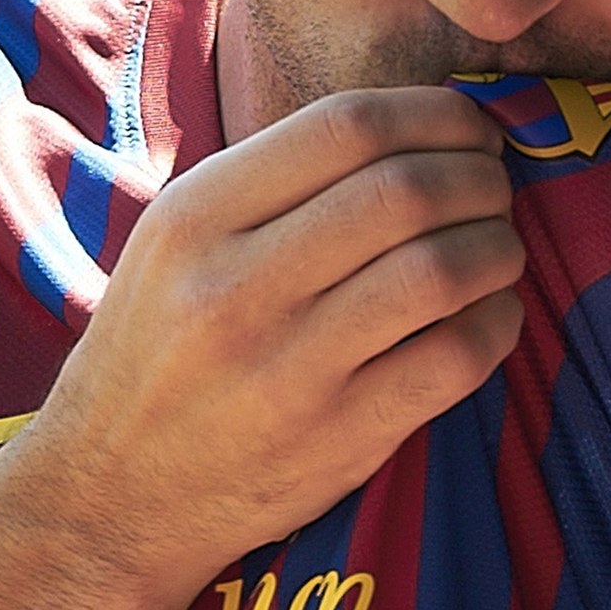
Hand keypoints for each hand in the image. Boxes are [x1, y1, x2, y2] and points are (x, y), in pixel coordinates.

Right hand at [33, 86, 524, 606]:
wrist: (111, 496)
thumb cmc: (159, 351)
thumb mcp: (175, 241)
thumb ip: (274, 181)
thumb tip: (415, 128)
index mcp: (197, 216)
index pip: (345, 125)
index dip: (435, 114)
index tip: (469, 128)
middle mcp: (237, 285)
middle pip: (404, 191)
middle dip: (479, 176)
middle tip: (494, 187)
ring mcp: (289, 368)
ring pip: (440, 271)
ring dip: (498, 247)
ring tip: (499, 247)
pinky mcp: (339, 440)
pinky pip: (455, 359)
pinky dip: (497, 323)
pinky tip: (490, 314)